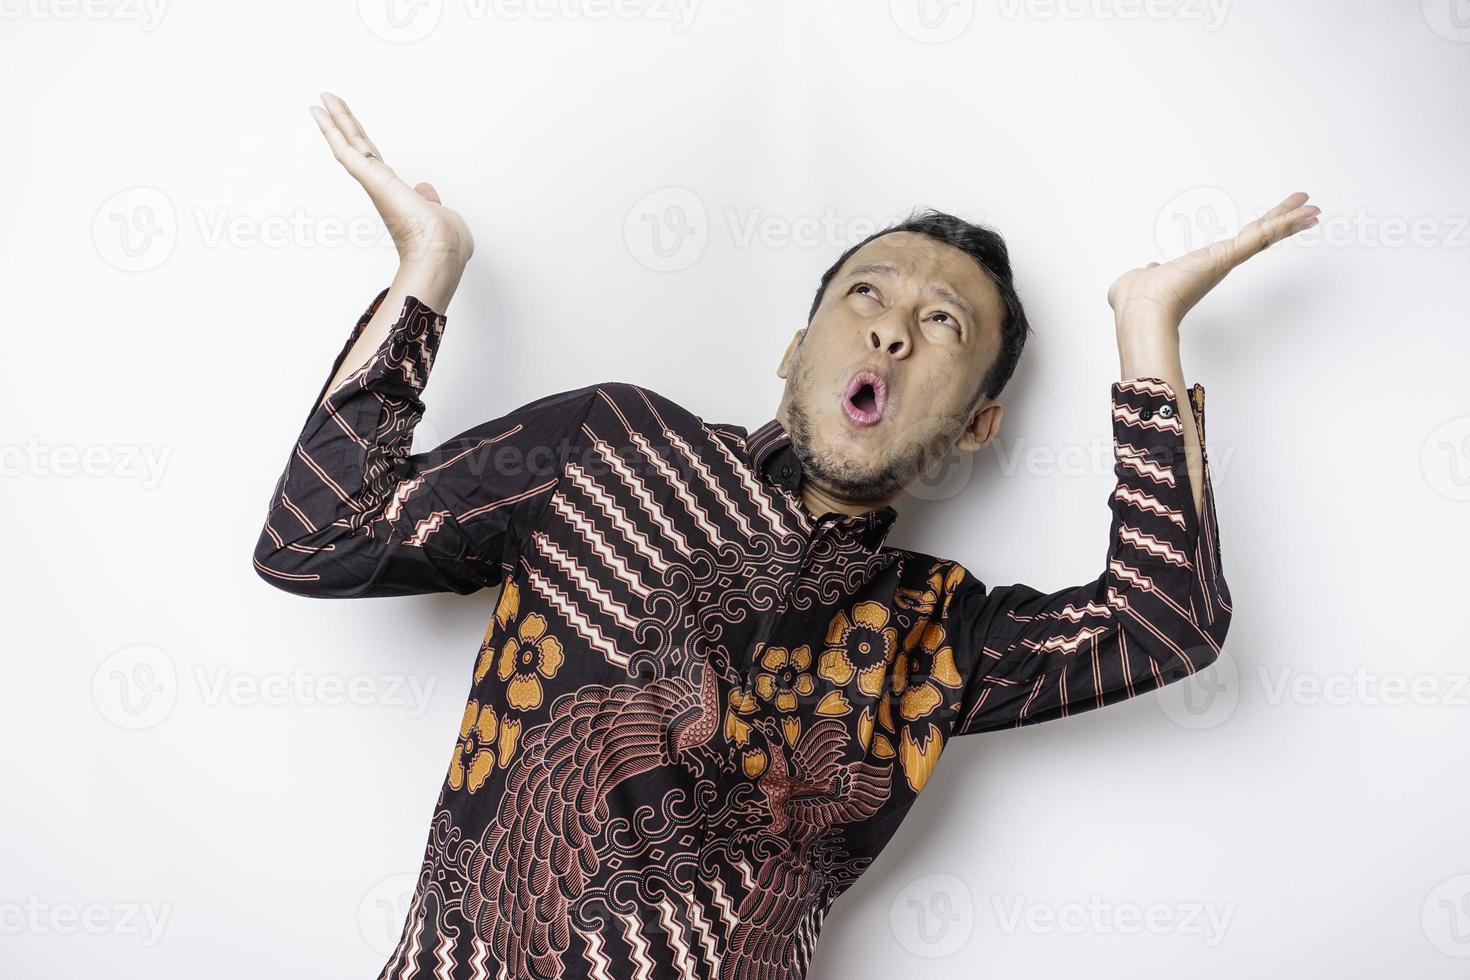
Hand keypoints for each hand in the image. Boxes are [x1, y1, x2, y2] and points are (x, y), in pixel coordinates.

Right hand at [308, 92, 474, 269]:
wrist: (441, 255)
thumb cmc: (445, 245)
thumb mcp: (440, 215)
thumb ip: (429, 201)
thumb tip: (425, 191)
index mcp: (396, 194)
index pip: (375, 161)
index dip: (362, 141)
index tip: (352, 126)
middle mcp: (381, 188)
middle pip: (358, 146)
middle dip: (343, 122)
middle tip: (327, 101)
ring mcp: (374, 183)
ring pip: (350, 144)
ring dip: (336, 120)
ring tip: (323, 98)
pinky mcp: (372, 179)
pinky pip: (347, 151)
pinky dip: (332, 130)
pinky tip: (320, 112)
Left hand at [1108, 191, 1318, 328]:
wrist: (1141, 311)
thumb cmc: (1136, 301)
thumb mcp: (1140, 279)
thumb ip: (1148, 272)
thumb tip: (1150, 268)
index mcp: (1202, 267)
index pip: (1236, 246)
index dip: (1256, 234)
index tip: (1271, 222)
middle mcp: (1218, 265)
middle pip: (1258, 238)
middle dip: (1282, 223)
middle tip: (1307, 210)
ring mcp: (1225, 261)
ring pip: (1264, 235)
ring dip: (1290, 220)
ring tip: (1314, 207)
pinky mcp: (1227, 258)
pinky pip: (1260, 237)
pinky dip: (1284, 223)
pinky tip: (1304, 212)